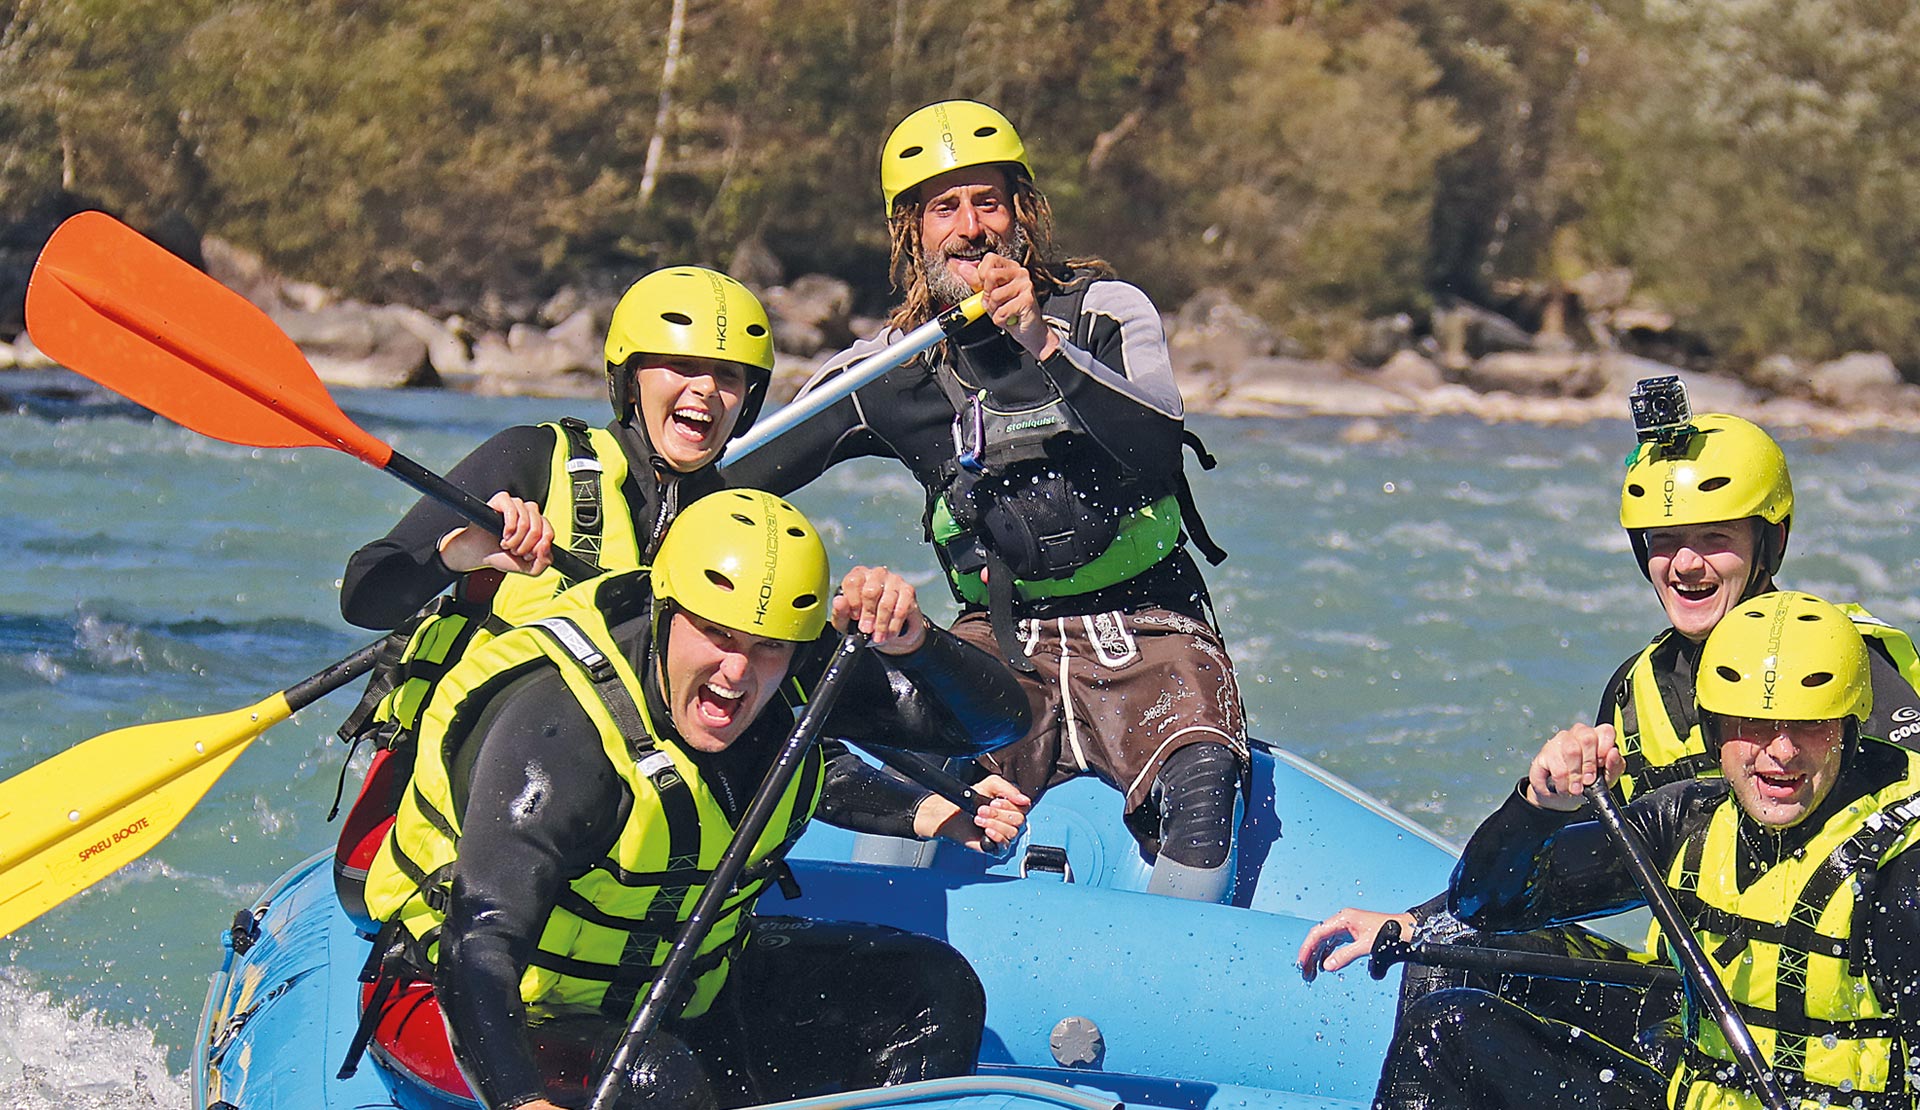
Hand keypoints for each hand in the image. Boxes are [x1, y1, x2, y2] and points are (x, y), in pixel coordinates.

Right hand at [437, 491, 554, 575]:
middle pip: (537, 530)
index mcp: (539, 525)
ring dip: (514, 540)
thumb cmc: (503, 556)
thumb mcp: (530, 568)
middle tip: (514, 550)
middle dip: (524, 547)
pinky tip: (503, 534)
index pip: (549, 534)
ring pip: (525, 522)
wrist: (480, 554)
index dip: (538, 548)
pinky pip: (512, 510)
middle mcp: (530, 512)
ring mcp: (517, 504)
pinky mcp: (502, 500)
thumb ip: (545, 562)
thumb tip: (545, 546)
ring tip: (506, 544)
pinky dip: (508, 528)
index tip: (527, 555)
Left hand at [831, 566, 926, 654]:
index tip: (854, 616)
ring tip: (877, 637)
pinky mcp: (908, 590)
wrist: (885, 626)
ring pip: (887, 602)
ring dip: (881, 623)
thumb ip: (839, 611)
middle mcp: (876, 573)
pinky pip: (901, 609)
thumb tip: (839, 601)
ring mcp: (894, 580)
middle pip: (871, 591)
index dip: (853, 601)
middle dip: (868, 614)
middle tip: (866, 629)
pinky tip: (889, 634)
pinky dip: (894, 625)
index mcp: (858, 575)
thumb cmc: (862, 617)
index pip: (853, 581)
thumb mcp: (846, 619)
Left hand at [913, 774, 1030, 851]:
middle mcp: (1010, 822)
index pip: (1024, 807)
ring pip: (1013, 832)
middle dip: (998, 814)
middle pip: (1019, 820)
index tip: (994, 802)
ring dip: (994, 823)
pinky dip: (996, 836)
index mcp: (1012, 807)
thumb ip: (1009, 788)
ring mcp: (1004, 836)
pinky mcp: (996, 848)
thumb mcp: (990, 785)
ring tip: (979, 819)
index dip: (1010, 805)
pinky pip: (1005, 846)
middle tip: (982, 810)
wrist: (952, 814)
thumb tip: (1024, 800)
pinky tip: (985, 831)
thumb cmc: (969, 801)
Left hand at [974, 253, 1057, 358]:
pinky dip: (1000, 320)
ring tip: (1003, 311)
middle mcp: (1020, 272)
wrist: (1028, 330)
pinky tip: (1009, 319)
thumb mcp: (988, 294)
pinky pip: (1001, 311)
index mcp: (1010, 267)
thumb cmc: (1009, 310)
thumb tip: (962, 268)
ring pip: (994, 296)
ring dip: (994, 310)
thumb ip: (976, 280)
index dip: (981, 276)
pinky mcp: (1028, 300)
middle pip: (990, 275)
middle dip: (987, 295)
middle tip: (995, 303)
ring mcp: (1025, 285)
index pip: (989, 259)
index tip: (986, 288)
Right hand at [1296, 908, 1413, 980]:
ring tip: (1312, 973)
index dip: (1307, 948)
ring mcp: (1348, 928)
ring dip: (1318, 957)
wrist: (1409, 930)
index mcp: (1344, 919)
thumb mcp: (1366, 947)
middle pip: (1319, 938)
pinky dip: (1328, 955)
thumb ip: (1345, 956)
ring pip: (1326, 942)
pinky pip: (1335, 945)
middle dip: (1310, 955)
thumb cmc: (1391, 932)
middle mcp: (1343, 922)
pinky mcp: (1354, 935)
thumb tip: (1327, 966)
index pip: (1318, 933)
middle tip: (1305, 973)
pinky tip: (1325, 965)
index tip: (1301, 962)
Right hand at [1525, 722, 1624, 811]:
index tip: (1603, 763)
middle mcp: (1577, 735)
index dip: (1606, 746)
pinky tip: (1562, 787)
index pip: (1606, 730)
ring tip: (1575, 789)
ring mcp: (1558, 742)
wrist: (1563, 798)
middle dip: (1589, 764)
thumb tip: (1614, 753)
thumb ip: (1614, 766)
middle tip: (1588, 780)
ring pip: (1570, 750)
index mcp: (1597, 737)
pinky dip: (1560, 783)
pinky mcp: (1543, 755)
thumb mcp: (1607, 778)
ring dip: (1574, 776)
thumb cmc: (1587, 783)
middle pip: (1587, 738)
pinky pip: (1554, 767)